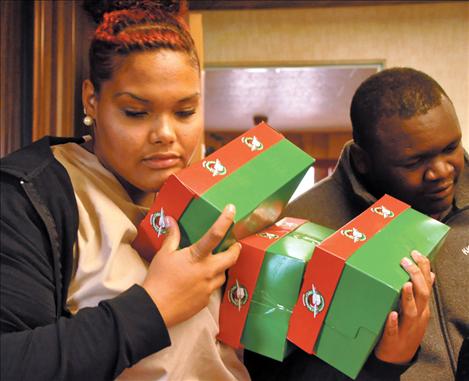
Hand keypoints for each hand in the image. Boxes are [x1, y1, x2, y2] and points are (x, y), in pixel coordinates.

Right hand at [142, 204, 240, 327]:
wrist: (155, 308)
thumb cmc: (158, 279)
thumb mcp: (164, 254)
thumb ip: (172, 237)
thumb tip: (171, 221)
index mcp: (197, 257)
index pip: (215, 234)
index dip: (225, 220)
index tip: (231, 209)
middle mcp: (207, 271)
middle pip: (232, 257)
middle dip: (235, 250)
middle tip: (235, 245)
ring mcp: (209, 287)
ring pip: (223, 274)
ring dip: (221, 268)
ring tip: (213, 265)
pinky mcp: (206, 300)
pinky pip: (213, 288)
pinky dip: (209, 282)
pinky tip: (199, 282)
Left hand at [374, 250, 434, 363]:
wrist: (398, 357)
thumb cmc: (406, 329)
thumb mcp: (417, 310)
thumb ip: (421, 293)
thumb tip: (430, 274)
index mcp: (423, 307)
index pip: (427, 284)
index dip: (423, 267)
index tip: (415, 252)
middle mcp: (418, 316)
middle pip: (423, 294)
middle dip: (415, 276)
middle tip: (405, 260)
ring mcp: (407, 328)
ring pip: (412, 311)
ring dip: (408, 297)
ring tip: (404, 284)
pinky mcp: (394, 339)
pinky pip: (395, 330)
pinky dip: (394, 322)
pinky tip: (392, 315)